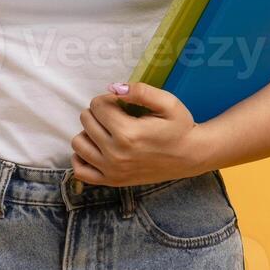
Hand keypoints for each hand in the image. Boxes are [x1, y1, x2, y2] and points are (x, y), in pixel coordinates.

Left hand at [70, 82, 211, 186]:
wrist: (190, 156)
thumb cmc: (180, 127)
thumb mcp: (167, 102)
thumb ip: (140, 91)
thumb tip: (113, 88)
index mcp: (127, 133)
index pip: (97, 105)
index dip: (108, 99)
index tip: (121, 103)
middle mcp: (115, 154)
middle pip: (86, 121)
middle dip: (98, 112)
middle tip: (116, 115)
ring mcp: (112, 170)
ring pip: (78, 143)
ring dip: (89, 132)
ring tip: (107, 130)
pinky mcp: (112, 181)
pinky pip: (81, 171)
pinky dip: (82, 157)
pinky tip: (96, 148)